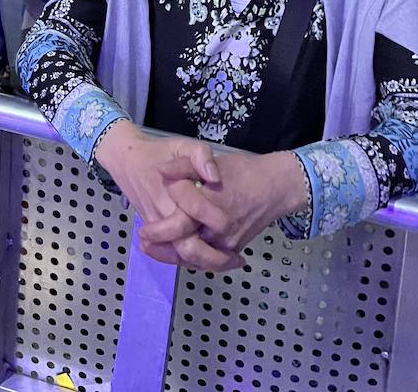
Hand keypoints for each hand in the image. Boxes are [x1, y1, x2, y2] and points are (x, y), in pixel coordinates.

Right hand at [94, 123, 233, 268]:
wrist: (127, 161)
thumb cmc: (158, 153)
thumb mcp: (182, 145)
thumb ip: (201, 156)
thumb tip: (215, 177)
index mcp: (173, 192)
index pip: (196, 213)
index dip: (216, 220)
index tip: (233, 226)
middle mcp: (164, 215)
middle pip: (188, 248)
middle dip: (214, 258)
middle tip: (237, 259)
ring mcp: (157, 227)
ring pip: (180, 256)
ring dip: (205, 263)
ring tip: (230, 261)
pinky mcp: (153, 233)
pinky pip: (172, 253)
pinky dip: (191, 261)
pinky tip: (210, 258)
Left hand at [140, 150, 307, 267]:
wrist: (274, 189)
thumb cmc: (242, 171)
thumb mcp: (213, 158)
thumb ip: (187, 164)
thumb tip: (162, 171)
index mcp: (213, 200)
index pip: (182, 207)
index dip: (167, 202)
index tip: (152, 202)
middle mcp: (219, 226)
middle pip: (185, 242)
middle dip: (161, 241)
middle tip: (143, 236)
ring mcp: (226, 242)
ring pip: (195, 257)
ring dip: (170, 256)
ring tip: (151, 248)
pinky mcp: (231, 250)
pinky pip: (207, 260)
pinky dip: (190, 260)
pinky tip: (174, 253)